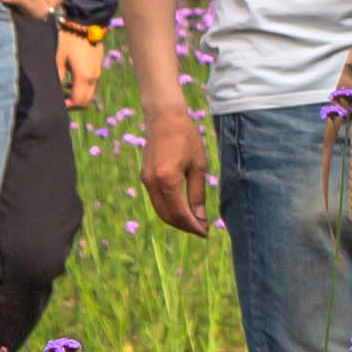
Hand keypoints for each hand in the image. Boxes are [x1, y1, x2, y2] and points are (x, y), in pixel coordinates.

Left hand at [58, 22, 110, 112]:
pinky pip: (92, 84)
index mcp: (84, 77)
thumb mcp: (58, 59)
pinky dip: (82, 87)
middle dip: (74, 103)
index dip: (67, 106)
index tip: (57, 103)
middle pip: (87, 101)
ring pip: (90, 93)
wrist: (86, 23)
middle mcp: (94, 78)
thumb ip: (57, 77)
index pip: (79, 101)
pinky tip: (71, 80)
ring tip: (64, 89)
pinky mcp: (97, 67)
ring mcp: (97, 72)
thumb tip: (54, 91)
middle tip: (60, 100)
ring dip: (78, 95)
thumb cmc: (69, 40)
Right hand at [141, 101, 214, 236]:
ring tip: (195, 222)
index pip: (180, 212)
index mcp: (167, 179)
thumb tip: (199, 217)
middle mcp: (152, 182)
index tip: (206, 232)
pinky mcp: (145, 177)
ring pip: (160, 210)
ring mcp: (146, 180)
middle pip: (167, 215)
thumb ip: (197, 193)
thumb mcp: (198, 166)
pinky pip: (156, 200)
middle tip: (202, 229)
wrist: (164, 119)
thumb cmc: (186, 138)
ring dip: (176, 219)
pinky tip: (183, 210)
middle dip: (184, 226)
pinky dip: (169, 209)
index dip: (193, 226)